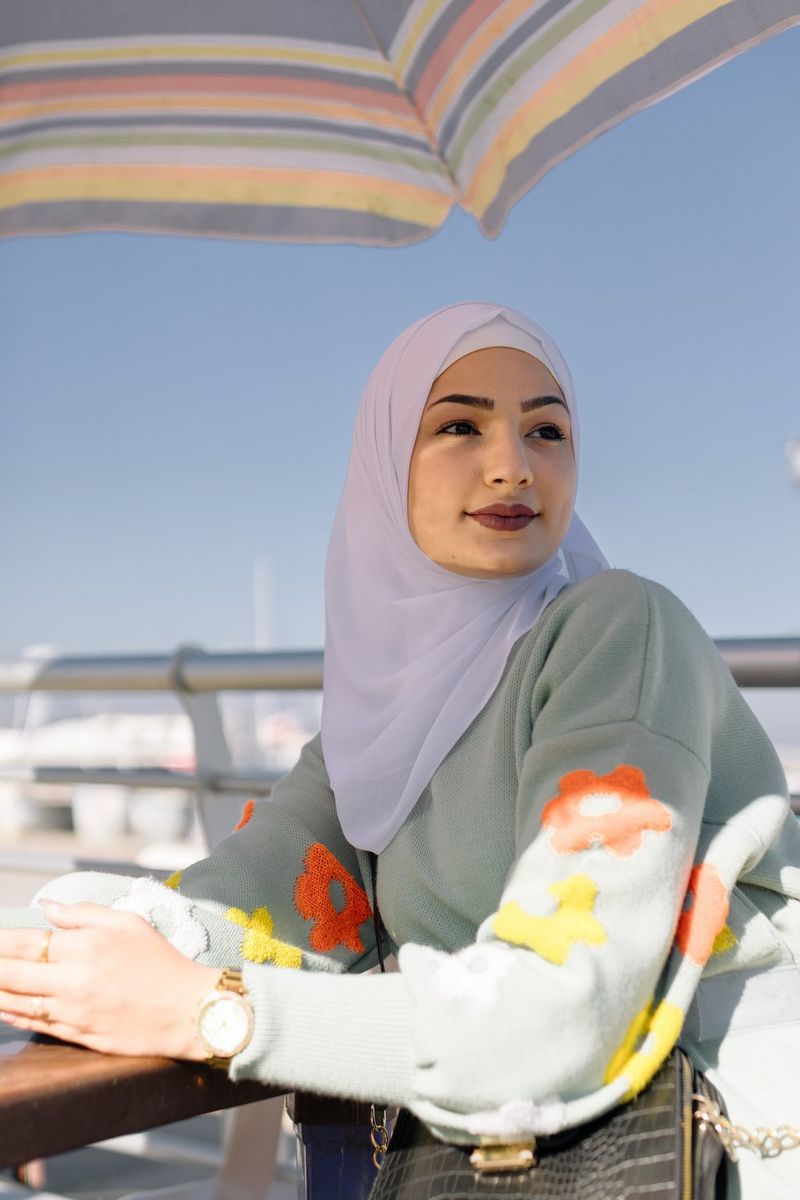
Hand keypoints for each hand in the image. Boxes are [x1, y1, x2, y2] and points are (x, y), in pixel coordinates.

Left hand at [0, 901, 220, 1059]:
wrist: (186, 1010)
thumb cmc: (160, 962)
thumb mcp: (128, 922)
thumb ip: (83, 913)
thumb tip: (47, 907)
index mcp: (85, 946)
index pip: (26, 941)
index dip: (0, 941)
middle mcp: (73, 979)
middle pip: (12, 973)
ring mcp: (72, 1011)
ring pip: (17, 1002)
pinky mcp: (77, 1035)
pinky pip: (35, 1024)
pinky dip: (12, 1016)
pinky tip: (2, 1009)